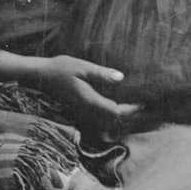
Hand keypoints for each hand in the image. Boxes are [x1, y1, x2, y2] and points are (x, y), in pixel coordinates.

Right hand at [0, 52, 142, 126]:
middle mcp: (88, 110)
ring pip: (109, 122)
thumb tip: (120, 78)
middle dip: (133, 118)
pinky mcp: (83, 110)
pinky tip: (124, 109)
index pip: (116, 111)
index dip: (132, 110)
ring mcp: (85, 112)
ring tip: (141, 111)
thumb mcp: (81, 67)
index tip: (145, 102)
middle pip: (115, 121)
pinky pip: (103, 118)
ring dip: (125, 118)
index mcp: (90, 100)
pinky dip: (116, 116)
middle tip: (150, 111)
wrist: (40, 77)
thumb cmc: (60, 69)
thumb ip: (100, 74)